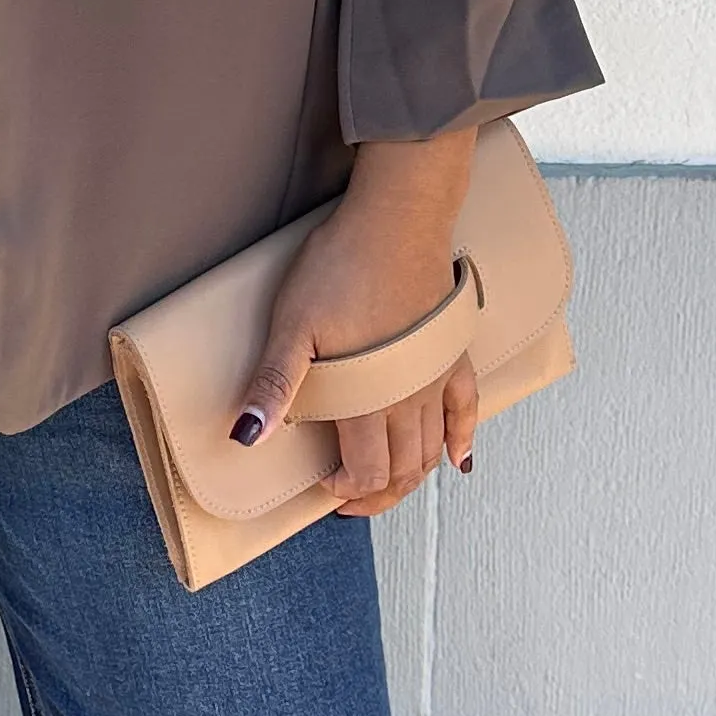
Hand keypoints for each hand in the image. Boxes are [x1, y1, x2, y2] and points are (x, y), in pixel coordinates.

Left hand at [230, 130, 482, 518]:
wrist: (395, 218)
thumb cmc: (339, 266)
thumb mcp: (292, 325)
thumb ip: (275, 384)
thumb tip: (247, 437)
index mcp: (370, 398)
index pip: (368, 472)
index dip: (348, 493)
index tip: (325, 490)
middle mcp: (409, 397)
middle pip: (405, 469)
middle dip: (379, 495)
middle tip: (350, 498)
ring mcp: (435, 376)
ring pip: (434, 448)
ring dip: (414, 475)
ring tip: (388, 483)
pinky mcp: (451, 351)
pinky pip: (467, 407)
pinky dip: (464, 439)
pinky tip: (460, 460)